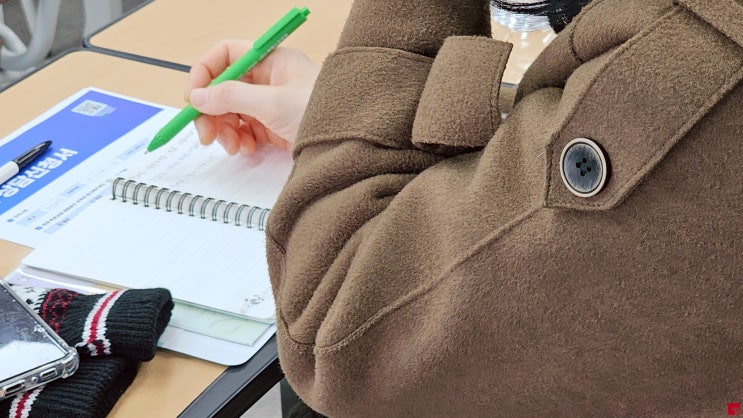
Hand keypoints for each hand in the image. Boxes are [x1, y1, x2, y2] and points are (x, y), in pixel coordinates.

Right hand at [185, 39, 318, 154]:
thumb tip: (199, 97)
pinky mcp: (275, 126)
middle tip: (205, 134)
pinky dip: (240, 140)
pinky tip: (246, 149)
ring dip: (224, 129)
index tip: (194, 97)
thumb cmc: (327, 114)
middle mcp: (270, 79)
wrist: (354, 145)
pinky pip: (245, 130)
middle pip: (224, 87)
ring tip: (232, 147)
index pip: (226, 55)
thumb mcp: (273, 103)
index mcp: (272, 60)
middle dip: (211, 110)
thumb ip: (232, 97)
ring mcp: (272, 103)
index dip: (205, 73)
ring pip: (232, 111)